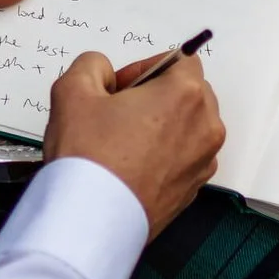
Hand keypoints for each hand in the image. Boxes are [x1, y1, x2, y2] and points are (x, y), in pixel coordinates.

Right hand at [43, 50, 223, 236]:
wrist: (91, 218)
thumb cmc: (88, 158)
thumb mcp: (73, 91)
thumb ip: (92, 65)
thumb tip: (103, 72)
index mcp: (185, 95)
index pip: (183, 60)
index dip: (147, 66)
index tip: (122, 86)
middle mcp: (205, 127)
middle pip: (190, 93)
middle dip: (158, 95)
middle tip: (119, 111)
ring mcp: (202, 162)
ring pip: (189, 127)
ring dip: (163, 125)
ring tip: (123, 141)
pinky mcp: (193, 189)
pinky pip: (185, 158)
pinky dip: (165, 155)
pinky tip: (131, 166)